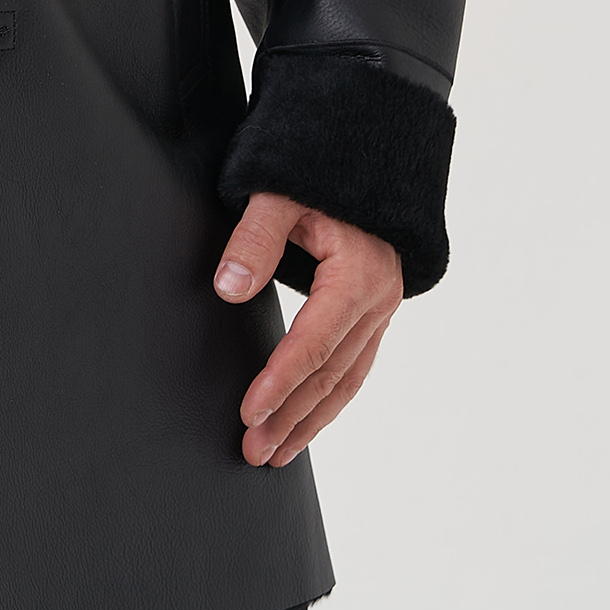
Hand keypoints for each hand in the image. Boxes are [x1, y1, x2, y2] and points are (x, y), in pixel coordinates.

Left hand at [213, 193, 402, 467]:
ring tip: (275, 455)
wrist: (367, 154)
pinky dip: (329, 400)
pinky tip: (306, 422)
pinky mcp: (373, 313)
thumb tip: (228, 286)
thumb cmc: (319, 169)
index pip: (315, 342)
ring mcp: (381, 310)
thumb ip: (254, 237)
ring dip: (310, 420)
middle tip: (253, 451)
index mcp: (359, 274)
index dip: (280, 381)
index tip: (249, 412)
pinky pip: (354, 367)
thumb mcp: (280, 191)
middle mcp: (378, 300)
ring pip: (347, 379)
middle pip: (332, 373)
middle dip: (291, 416)